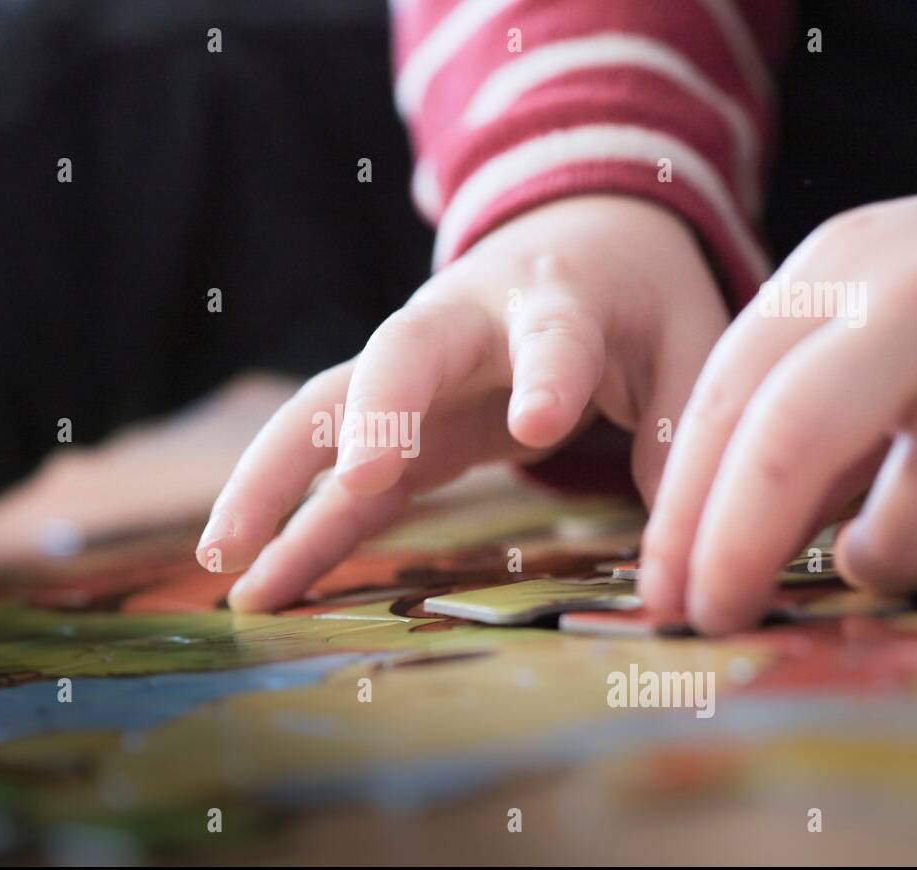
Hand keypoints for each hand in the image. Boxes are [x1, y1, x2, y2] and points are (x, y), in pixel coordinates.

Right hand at [196, 194, 729, 609]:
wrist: (574, 239)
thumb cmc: (636, 302)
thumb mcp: (691, 353)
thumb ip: (684, 441)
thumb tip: (678, 570)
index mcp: (560, 303)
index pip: (553, 336)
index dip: (547, 372)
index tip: (539, 420)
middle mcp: (465, 327)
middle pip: (401, 356)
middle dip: (375, 413)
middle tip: (355, 480)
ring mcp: (412, 373)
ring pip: (327, 410)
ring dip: (274, 479)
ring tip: (225, 559)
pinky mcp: (392, 420)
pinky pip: (334, 473)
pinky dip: (296, 526)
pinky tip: (257, 584)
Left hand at [640, 176, 916, 633]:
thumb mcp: (851, 318)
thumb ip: (780, 419)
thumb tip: (714, 558)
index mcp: (839, 268)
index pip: (726, 400)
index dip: (682, 511)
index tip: (660, 589)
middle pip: (791, 443)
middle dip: (737, 549)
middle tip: (713, 616)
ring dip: (882, 567)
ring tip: (877, 555)